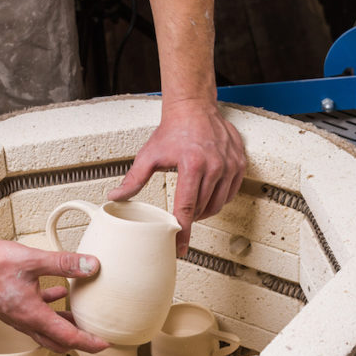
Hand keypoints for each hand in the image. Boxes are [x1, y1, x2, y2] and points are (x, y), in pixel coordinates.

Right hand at [0, 237, 109, 353]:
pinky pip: (34, 316)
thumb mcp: (34, 260)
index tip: (104, 344)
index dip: (88, 342)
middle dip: (77, 341)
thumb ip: (64, 264)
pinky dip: (49, 310)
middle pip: (56, 341)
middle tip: (94, 337)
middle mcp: (23, 321)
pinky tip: (57, 294)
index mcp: (32, 315)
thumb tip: (91, 265)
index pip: (67, 337)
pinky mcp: (10, 307)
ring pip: (45, 330)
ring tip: (79, 318)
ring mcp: (15, 316)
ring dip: (63, 326)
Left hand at [108, 98, 245, 255]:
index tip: (180, 247)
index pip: (186, 208)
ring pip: (218, 204)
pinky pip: (231, 193)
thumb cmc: (174, 130)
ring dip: (204, 211)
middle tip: (180, 220)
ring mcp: (229, 165)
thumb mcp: (150, 155)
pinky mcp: (239, 164)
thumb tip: (116, 197)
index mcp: (192, 165)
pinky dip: (219, 199)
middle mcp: (214, 165)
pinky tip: (208, 195)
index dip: (182, 232)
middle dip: (190, 219)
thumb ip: (133, 179)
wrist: (194, 108)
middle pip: (202, 209)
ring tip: (192, 207)